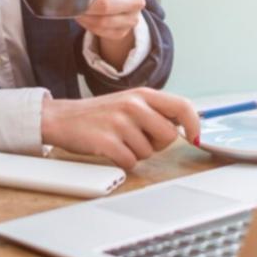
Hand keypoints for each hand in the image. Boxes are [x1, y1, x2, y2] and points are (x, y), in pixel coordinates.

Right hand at [39, 88, 199, 169]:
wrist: (61, 118)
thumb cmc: (99, 114)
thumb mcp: (128, 102)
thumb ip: (155, 110)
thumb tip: (184, 126)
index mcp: (142, 94)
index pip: (182, 106)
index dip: (194, 124)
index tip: (195, 137)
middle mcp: (133, 105)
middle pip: (168, 136)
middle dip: (157, 144)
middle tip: (138, 138)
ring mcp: (119, 123)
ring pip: (148, 152)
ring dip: (136, 153)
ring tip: (118, 140)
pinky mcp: (107, 141)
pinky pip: (130, 162)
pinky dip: (122, 162)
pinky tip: (110, 150)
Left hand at [74, 0, 144, 68]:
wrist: (120, 6)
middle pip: (106, 5)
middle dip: (86, 5)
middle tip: (72, 3)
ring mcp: (133, 17)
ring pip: (103, 21)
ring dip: (85, 17)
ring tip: (75, 12)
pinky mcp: (124, 32)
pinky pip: (102, 32)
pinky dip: (89, 26)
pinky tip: (83, 19)